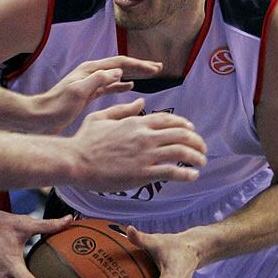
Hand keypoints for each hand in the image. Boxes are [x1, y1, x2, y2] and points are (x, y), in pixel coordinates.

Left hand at [31, 56, 163, 133]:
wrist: (39, 118)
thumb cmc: (57, 106)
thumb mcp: (78, 92)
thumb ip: (98, 80)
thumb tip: (119, 72)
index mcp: (91, 70)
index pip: (121, 63)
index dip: (139, 65)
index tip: (155, 69)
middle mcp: (92, 73)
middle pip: (121, 66)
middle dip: (140, 66)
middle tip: (159, 67)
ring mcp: (91, 83)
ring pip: (118, 75)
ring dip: (134, 74)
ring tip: (149, 74)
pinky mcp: (89, 93)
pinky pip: (110, 86)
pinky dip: (122, 85)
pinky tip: (130, 86)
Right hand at [68, 99, 207, 190]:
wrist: (75, 161)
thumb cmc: (84, 140)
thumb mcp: (102, 116)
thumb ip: (124, 109)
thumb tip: (141, 102)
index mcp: (137, 122)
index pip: (169, 120)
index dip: (185, 125)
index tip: (192, 131)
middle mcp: (145, 136)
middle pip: (182, 134)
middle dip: (197, 141)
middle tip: (202, 149)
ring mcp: (146, 155)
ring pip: (182, 152)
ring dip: (197, 157)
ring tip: (202, 162)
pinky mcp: (143, 174)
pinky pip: (172, 172)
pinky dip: (187, 174)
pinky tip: (193, 176)